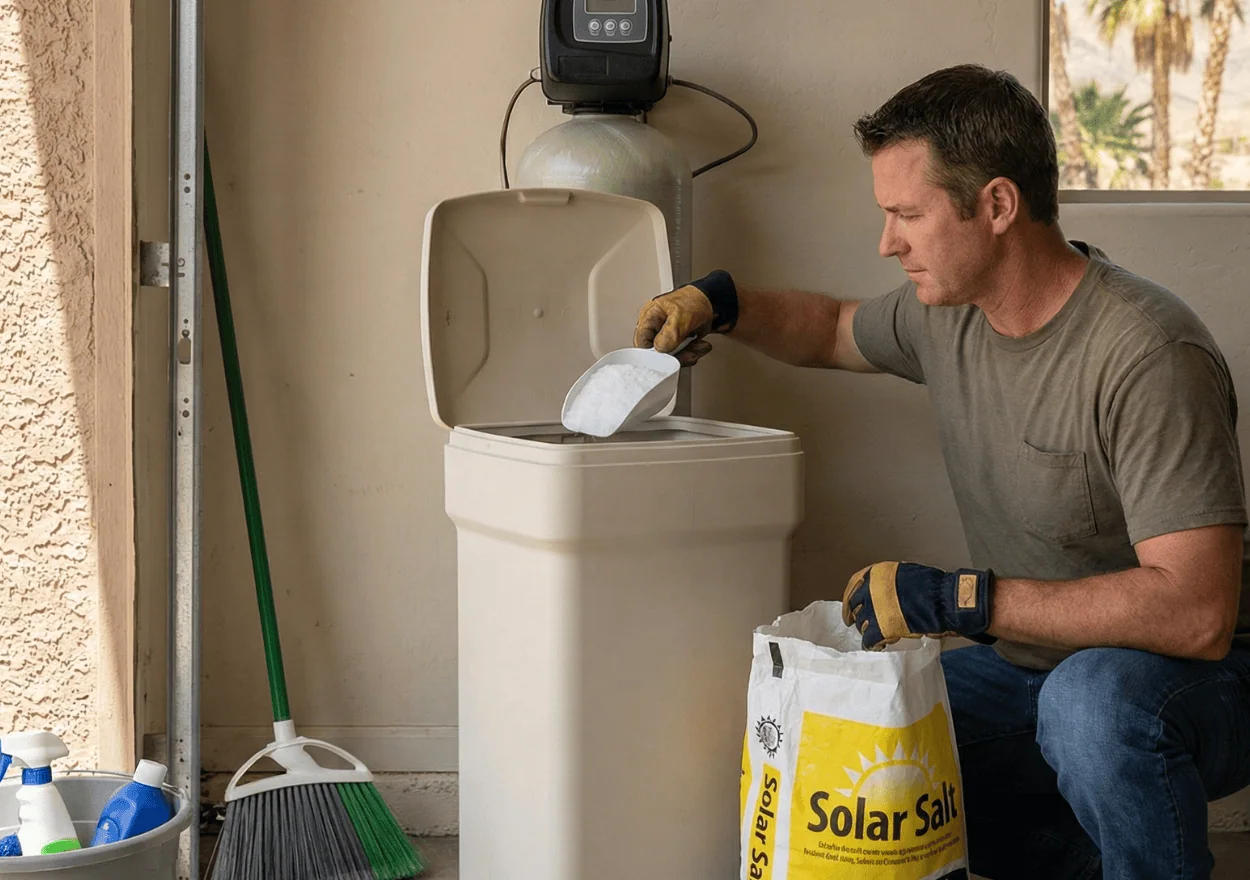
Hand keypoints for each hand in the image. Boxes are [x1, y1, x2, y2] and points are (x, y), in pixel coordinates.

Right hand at [634, 269, 738, 366]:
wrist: (712, 301)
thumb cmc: (693, 301)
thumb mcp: (681, 316)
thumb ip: (669, 333)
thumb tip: (660, 348)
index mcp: (649, 317)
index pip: (641, 342)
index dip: (652, 353)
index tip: (668, 356)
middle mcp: (654, 327)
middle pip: (656, 352)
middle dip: (675, 355)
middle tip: (689, 353)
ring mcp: (665, 336)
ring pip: (670, 356)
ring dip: (687, 355)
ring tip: (698, 346)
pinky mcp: (676, 342)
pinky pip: (681, 355)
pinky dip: (692, 353)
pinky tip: (700, 346)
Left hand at [841, 561, 993, 649]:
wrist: (943, 601)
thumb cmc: (933, 586)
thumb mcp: (906, 575)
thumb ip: (892, 583)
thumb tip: (887, 592)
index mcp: (877, 573)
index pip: (854, 585)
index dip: (850, 600)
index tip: (849, 609)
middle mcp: (871, 589)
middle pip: (855, 606)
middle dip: (858, 617)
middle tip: (860, 625)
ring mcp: (874, 609)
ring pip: (862, 624)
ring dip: (867, 631)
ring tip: (875, 636)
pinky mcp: (881, 628)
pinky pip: (869, 640)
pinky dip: (872, 645)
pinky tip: (877, 647)